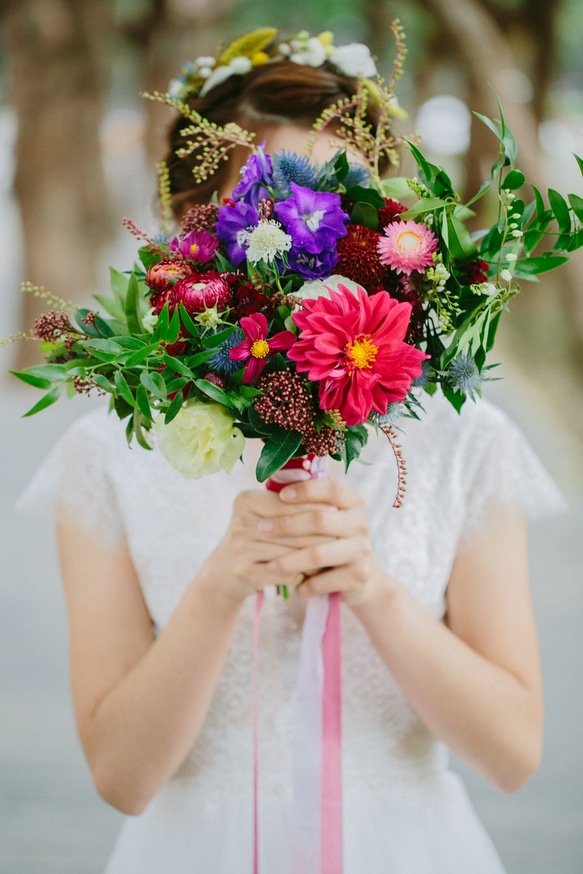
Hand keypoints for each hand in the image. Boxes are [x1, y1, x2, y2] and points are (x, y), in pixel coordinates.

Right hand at [197, 488, 333, 603]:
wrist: (223, 573)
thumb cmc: (254, 539)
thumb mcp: (264, 516)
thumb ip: (290, 507)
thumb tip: (332, 505)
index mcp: (246, 500)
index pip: (289, 502)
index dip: (314, 507)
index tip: (337, 511)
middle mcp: (240, 521)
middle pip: (292, 528)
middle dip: (319, 533)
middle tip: (341, 536)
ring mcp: (240, 548)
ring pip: (290, 551)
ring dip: (314, 557)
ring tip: (333, 556)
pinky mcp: (244, 571)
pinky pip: (283, 572)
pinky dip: (300, 574)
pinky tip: (313, 575)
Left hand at [260, 478, 390, 604]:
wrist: (359, 575)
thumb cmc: (330, 539)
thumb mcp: (325, 518)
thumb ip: (306, 504)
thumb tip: (271, 488)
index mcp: (353, 502)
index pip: (330, 489)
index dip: (306, 490)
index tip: (281, 495)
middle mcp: (361, 524)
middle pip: (320, 520)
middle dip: (286, 525)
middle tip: (261, 528)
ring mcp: (362, 550)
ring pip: (318, 554)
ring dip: (290, 561)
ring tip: (270, 566)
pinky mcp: (359, 575)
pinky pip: (324, 581)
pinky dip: (305, 586)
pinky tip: (293, 587)